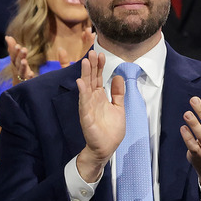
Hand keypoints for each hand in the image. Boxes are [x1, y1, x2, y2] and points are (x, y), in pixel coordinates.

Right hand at [6, 36, 32, 84]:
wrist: (18, 85)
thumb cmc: (18, 69)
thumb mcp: (15, 59)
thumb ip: (12, 48)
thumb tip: (7, 37)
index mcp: (14, 62)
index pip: (13, 55)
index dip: (14, 51)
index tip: (17, 45)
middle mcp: (17, 68)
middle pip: (17, 62)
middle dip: (20, 56)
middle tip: (23, 49)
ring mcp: (21, 75)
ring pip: (21, 70)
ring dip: (22, 66)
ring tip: (24, 61)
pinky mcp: (26, 81)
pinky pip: (28, 79)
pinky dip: (29, 76)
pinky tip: (31, 73)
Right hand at [75, 51, 125, 181]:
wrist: (106, 148)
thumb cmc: (111, 130)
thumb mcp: (118, 107)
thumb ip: (117, 93)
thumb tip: (117, 77)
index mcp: (99, 97)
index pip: (97, 78)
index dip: (99, 66)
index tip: (100, 54)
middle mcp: (92, 100)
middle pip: (90, 79)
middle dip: (91, 66)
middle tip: (92, 52)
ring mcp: (88, 107)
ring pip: (85, 88)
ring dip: (85, 75)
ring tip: (85, 62)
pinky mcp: (86, 117)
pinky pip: (83, 103)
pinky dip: (82, 93)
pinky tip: (81, 82)